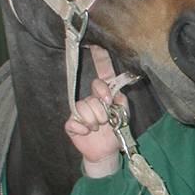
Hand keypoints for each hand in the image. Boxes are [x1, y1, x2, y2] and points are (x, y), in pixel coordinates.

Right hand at [64, 47, 128, 176]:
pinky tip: (86, 132)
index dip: (100, 57)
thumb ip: (120, 101)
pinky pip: (75, 120)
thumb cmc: (115, 130)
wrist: (106, 151)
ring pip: (85, 108)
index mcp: (104, 93)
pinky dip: (83, 129)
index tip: (96, 44)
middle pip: (94, 94)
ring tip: (97, 127)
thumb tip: (112, 94)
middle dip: (102, 109)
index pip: (103, 71)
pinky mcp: (71, 122)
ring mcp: (80, 109)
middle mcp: (91, 98)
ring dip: (94, 121)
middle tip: (106, 119)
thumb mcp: (123, 114)